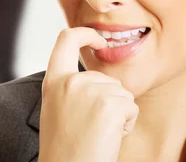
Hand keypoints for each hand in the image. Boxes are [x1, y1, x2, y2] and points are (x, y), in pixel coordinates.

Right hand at [38, 28, 138, 161]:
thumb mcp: (58, 110)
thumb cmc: (66, 150)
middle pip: (106, 77)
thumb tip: (97, 77)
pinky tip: (109, 139)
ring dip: (118, 114)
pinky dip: (127, 124)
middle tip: (92, 129)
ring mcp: (91, 91)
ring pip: (122, 93)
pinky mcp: (110, 104)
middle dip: (110, 101)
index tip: (100, 40)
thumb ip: (71, 89)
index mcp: (54, 82)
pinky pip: (131, 107)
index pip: (66, 39)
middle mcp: (71, 82)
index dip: (86, 34)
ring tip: (97, 135)